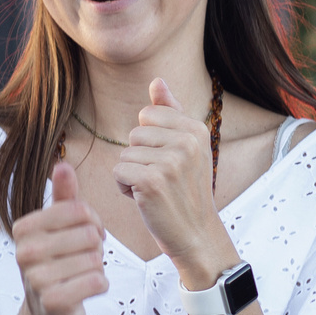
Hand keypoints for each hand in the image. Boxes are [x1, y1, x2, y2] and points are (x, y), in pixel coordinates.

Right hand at [11, 158, 109, 314]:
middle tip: (84, 259)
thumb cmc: (57, 264)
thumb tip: (62, 165)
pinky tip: (86, 290)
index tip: (85, 235)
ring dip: (98, 268)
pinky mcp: (53, 302)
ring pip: (95, 259)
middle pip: (88, 234)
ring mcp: (36, 279)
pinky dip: (100, 286)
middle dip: (96, 247)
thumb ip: (63, 198)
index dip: (92, 222)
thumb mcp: (58, 229)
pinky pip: (97, 281)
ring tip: (82, 274)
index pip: (79, 210)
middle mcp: (25, 252)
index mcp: (24, 228)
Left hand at [117, 79, 236, 286]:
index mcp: (197, 129)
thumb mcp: (186, 148)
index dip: (148, 140)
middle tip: (161, 180)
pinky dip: (124, 187)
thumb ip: (171, 112)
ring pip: (125, 153)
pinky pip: (118, 171)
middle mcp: (187, 142)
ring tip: (154, 190)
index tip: (167, 161)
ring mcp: (171, 162)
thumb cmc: (185, 191)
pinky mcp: (153, 182)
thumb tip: (156, 80)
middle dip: (139, 157)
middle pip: (134, 134)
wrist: (195, 234)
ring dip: (131, 174)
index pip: (148, 114)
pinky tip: (143, 199)